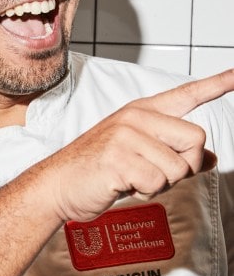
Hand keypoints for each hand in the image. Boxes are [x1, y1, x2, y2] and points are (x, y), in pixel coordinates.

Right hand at [49, 68, 233, 222]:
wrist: (58, 185)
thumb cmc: (99, 170)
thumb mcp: (140, 157)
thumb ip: (175, 154)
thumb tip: (210, 157)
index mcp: (142, 112)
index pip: (187, 94)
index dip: (217, 84)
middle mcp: (136, 118)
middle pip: (195, 138)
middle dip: (183, 166)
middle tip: (154, 173)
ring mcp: (126, 136)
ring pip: (178, 167)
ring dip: (161, 184)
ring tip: (132, 179)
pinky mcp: (119, 158)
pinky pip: (158, 181)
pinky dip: (145, 192)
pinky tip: (123, 185)